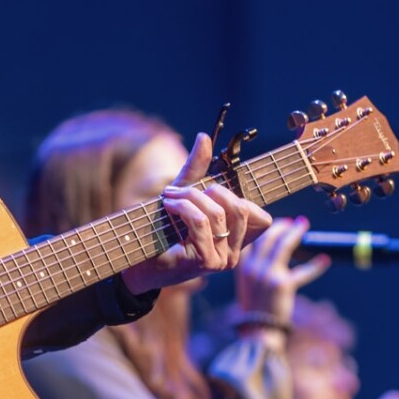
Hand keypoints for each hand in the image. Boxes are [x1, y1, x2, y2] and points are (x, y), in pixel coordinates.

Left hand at [121, 133, 271, 293]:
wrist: (137, 261)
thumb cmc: (161, 231)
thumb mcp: (184, 195)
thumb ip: (197, 170)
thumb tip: (204, 137)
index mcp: (237, 241)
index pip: (261, 217)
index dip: (237, 196)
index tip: (206, 189)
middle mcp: (234, 254)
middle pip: (241, 208)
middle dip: (208, 191)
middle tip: (181, 192)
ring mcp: (222, 261)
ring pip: (218, 213)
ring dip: (189, 197)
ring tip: (169, 198)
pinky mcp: (205, 262)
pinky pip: (201, 222)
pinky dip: (182, 207)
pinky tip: (168, 206)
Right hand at [234, 216, 330, 322]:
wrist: (258, 329)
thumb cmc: (255, 308)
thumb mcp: (247, 285)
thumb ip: (254, 268)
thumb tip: (270, 253)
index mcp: (242, 267)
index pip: (253, 240)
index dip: (265, 228)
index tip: (276, 222)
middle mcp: (253, 268)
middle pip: (268, 238)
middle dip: (281, 226)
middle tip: (292, 222)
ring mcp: (267, 275)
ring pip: (284, 246)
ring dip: (295, 233)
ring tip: (303, 225)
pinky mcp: (283, 285)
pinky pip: (302, 272)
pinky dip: (315, 266)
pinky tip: (324, 260)